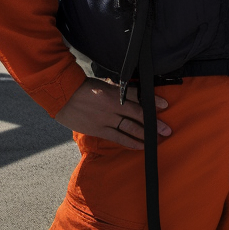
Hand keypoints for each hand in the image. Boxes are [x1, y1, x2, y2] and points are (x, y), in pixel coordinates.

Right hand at [54, 78, 170, 149]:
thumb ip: (117, 89)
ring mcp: (106, 119)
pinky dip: (130, 142)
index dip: (152, 101)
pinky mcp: (99, 129)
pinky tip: (140, 146)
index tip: (165, 105)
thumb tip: (131, 92)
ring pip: (130, 128)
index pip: (138, 96)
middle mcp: (113, 106)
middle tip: (167, 129)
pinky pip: (118, 137)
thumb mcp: (102, 84)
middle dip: (154, 123)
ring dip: (145, 134)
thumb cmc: (82, 88)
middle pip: (138, 114)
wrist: (62, 97)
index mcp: (114, 92)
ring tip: (158, 139)